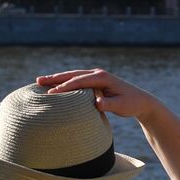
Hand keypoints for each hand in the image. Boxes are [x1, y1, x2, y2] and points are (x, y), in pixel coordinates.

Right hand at [36, 69, 153, 119]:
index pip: (79, 81)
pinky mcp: (95, 81)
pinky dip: (65, 81)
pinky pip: (77, 80)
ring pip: (73, 75)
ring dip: (57, 78)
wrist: (141, 101)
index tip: (51, 94)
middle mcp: (98, 74)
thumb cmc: (131, 104)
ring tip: (40, 81)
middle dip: (55, 78)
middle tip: (38, 81)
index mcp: (102, 77)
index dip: (64, 87)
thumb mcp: (121, 106)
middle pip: (73, 74)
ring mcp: (96, 76)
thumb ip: (109, 104)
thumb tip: (97, 103)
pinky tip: (55, 86)